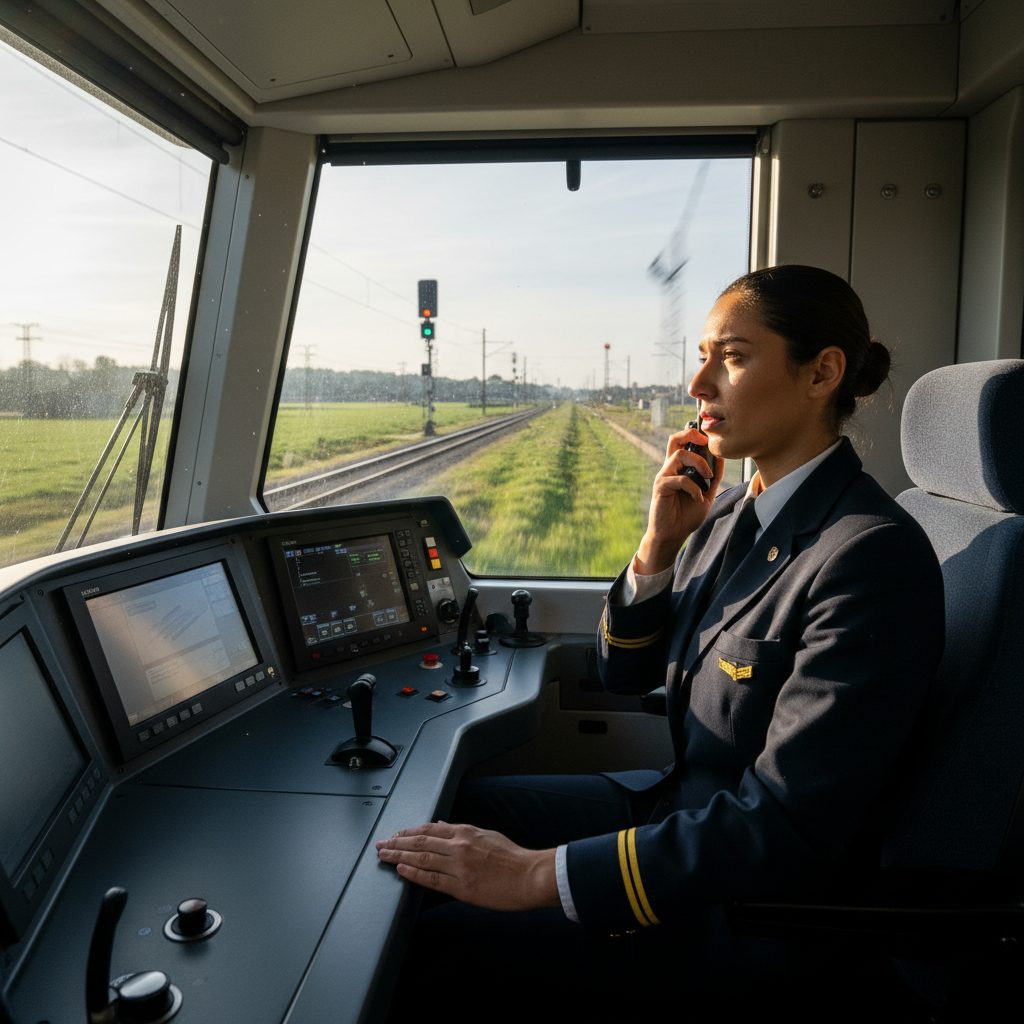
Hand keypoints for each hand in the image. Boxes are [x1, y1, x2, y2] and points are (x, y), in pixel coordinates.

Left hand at [376, 821, 558, 911]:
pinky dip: (414, 873)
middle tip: (380, 845)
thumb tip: (439, 826)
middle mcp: (459, 846)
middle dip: (396, 843)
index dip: (408, 832)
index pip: (428, 829)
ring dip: (399, 856)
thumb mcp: (486, 834)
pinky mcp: (462, 887)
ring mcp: (459, 866)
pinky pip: (432, 879)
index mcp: (465, 832)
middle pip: (420, 842)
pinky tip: (401, 870)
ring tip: (384, 856)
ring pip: (422, 858)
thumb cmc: (512, 858)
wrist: (530, 876)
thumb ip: (461, 831)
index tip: (395, 835)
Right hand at [636, 426, 724, 574]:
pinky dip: (694, 488)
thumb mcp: (707, 494)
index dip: (694, 435)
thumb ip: (713, 477)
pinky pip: (680, 479)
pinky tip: (698, 498)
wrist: (673, 535)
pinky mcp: (661, 487)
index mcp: (679, 468)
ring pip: (679, 455)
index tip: (710, 440)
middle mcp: (670, 469)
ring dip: (698, 463)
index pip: (682, 443)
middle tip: (706, 442)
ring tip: (708, 477)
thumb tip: (721, 457)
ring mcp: (664, 477)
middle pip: (674, 440)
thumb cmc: (686, 516)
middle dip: (690, 434)